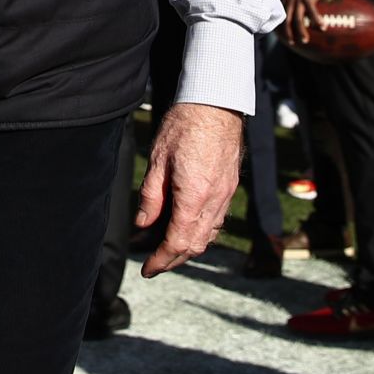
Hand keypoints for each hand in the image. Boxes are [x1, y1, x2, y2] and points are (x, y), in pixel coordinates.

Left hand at [136, 101, 243, 277]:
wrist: (215, 103)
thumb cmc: (184, 126)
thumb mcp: (158, 160)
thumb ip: (151, 196)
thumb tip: (143, 223)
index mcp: (194, 196)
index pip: (177, 241)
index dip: (161, 259)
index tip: (147, 269)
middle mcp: (215, 200)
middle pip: (195, 243)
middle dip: (174, 259)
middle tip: (154, 264)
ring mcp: (226, 194)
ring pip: (208, 234)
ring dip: (188, 247)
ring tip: (167, 250)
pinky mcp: (230, 186)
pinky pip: (217, 220)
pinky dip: (202, 232)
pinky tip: (188, 228)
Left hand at [282, 0, 327, 46]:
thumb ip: (295, 3)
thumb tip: (300, 16)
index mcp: (285, 0)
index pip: (280, 16)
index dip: (280, 28)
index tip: (282, 37)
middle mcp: (289, 0)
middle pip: (287, 20)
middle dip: (288, 33)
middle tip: (292, 43)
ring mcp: (298, 0)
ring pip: (298, 19)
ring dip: (301, 31)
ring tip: (305, 40)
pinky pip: (312, 12)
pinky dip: (316, 20)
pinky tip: (322, 27)